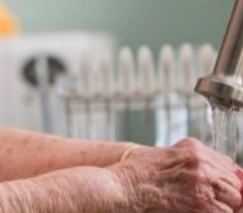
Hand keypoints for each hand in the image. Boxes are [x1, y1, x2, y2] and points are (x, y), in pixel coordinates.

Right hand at [114, 138, 242, 212]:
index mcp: (192, 148)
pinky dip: (218, 212)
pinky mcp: (201, 200)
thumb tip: (215, 176)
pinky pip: (226, 211)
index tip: (224, 189)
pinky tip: (200, 211)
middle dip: (228, 193)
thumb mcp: (164, 158)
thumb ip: (190, 163)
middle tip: (213, 201)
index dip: (228, 180)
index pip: (228, 165)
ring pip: (235, 197)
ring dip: (225, 205)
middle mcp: (200, 160)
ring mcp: (202, 179)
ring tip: (204, 207)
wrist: (122, 187)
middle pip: (234, 181)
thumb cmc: (136, 175)